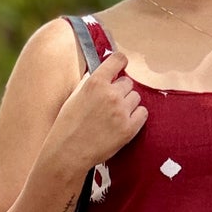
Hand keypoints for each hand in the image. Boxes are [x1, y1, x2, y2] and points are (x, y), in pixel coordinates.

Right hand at [49, 47, 146, 171]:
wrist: (68, 152)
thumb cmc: (68, 125)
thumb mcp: (76, 95)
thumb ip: (93, 82)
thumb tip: (107, 72)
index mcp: (95, 82)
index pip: (118, 60)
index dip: (121, 62)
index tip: (121, 65)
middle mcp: (111, 94)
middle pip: (128, 82)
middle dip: (120, 90)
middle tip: (109, 104)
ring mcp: (121, 111)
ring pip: (136, 97)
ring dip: (128, 103)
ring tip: (114, 115)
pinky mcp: (129, 128)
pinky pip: (143, 113)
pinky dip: (136, 116)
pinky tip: (124, 122)